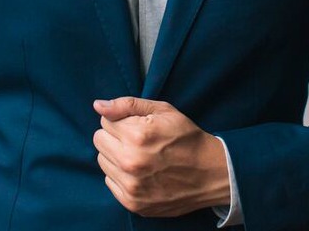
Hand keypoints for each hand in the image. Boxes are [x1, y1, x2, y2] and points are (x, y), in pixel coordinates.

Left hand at [92, 96, 229, 216]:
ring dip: (116, 156)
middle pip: (99, 141)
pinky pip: (110, 182)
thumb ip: (127, 105)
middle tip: (136, 139)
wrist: (209, 172)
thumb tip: (98, 105)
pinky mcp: (133, 203)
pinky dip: (120, 175)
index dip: (121, 120)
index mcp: (137, 135)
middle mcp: (131, 162)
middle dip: (114, 136)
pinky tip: (140, 171)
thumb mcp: (162, 110)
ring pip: (102, 161)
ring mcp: (131, 186)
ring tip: (139, 155)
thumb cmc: (186, 137)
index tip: (137, 125)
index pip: (105, 122)